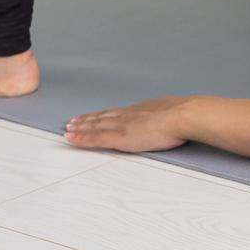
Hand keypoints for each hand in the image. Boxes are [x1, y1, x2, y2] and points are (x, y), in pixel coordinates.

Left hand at [64, 95, 191, 151]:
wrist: (181, 116)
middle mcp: (126, 115)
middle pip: (100, 118)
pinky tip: (72, 139)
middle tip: (71, 122)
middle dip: (85, 120)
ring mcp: (121, 126)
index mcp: (139, 110)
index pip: (115, 112)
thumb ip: (164, 113)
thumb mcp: (171, 110)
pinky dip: (81, 139)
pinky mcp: (119, 138)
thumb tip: (170, 113)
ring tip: (68, 129)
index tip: (90, 115)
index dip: (101, 114)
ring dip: (80, 128)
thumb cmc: (181, 116)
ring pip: (94, 127)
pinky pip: (95, 139)